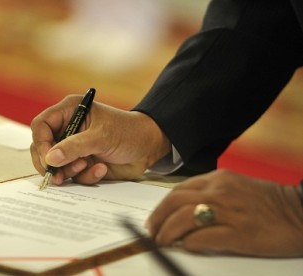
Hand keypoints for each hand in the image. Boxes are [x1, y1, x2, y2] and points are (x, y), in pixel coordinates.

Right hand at [30, 95, 170, 184]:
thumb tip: (50, 159)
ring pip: (56, 165)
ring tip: (86, 166)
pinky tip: (102, 168)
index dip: (41, 143)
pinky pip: (74, 175)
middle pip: (43, 148)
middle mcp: (68, 129)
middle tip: (58, 176)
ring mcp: (74, 148)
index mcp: (69, 112)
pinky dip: (86, 176)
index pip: (41, 126)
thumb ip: (74, 147)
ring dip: (69, 170)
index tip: (48, 159)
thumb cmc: (128, 132)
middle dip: (51, 163)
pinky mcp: (82, 163)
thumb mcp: (101, 136)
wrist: (149, 148)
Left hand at [147, 169, 302, 256]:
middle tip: (152, 232)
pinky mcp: (238, 233)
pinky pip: (203, 237)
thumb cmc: (269, 203)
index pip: (178, 190)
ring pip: (183, 218)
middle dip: (157, 219)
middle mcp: (220, 191)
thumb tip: (183, 211)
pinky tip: (184, 247)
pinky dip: (188, 243)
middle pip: (174, 202)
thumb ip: (210, 194)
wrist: (300, 213)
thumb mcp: (235, 187)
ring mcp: (228, 211)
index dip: (161, 206)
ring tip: (162, 242)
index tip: (155, 218)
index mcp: (218, 179)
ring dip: (167, 232)